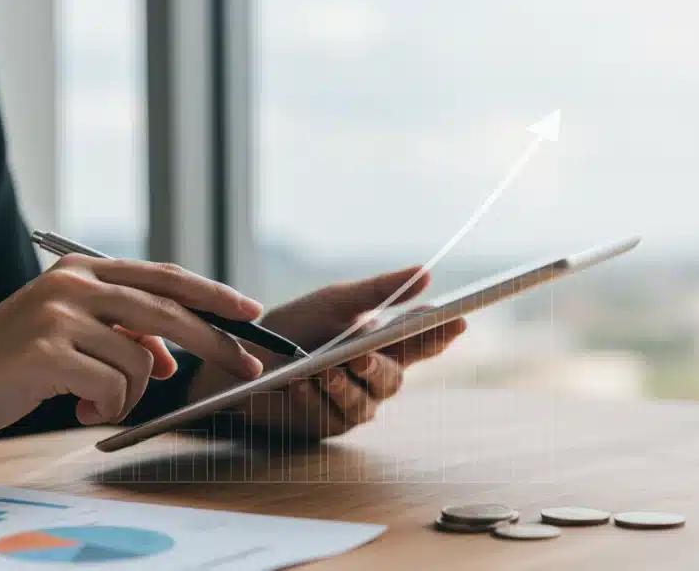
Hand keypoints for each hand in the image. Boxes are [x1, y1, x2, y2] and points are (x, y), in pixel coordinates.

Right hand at [0, 255, 264, 465]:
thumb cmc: (13, 361)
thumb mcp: (74, 339)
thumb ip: (123, 338)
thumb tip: (170, 359)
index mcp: (85, 270)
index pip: (165, 277)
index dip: (213, 295)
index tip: (251, 313)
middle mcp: (76, 283)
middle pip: (169, 311)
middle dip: (216, 341)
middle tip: (247, 365)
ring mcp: (60, 314)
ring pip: (140, 362)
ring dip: (130, 394)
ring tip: (94, 401)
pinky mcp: (47, 350)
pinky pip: (112, 387)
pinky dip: (105, 408)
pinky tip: (77, 408)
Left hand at [188, 266, 467, 439]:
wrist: (241, 358)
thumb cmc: (292, 327)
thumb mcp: (334, 301)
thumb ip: (378, 290)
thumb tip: (425, 273)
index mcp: (382, 343)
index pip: (420, 340)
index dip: (440, 334)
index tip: (457, 321)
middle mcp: (372, 376)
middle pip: (393, 377)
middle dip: (377, 367)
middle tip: (360, 357)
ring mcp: (351, 404)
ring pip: (363, 402)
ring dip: (341, 385)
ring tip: (319, 370)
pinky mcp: (325, 425)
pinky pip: (330, 416)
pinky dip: (314, 398)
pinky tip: (299, 386)